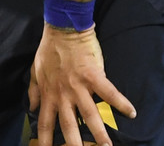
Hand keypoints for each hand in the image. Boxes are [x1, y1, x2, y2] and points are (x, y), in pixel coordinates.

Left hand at [29, 24, 134, 145]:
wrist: (62, 29)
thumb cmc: (48, 49)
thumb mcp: (35, 71)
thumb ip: (33, 91)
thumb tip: (32, 108)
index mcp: (50, 94)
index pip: (46, 122)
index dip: (45, 139)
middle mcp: (64, 94)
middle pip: (68, 124)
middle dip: (73, 143)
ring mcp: (79, 86)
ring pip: (89, 114)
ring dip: (99, 132)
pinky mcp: (94, 75)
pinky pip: (109, 92)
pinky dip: (121, 102)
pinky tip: (131, 112)